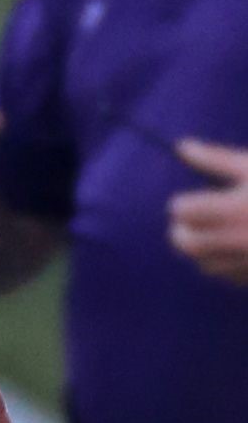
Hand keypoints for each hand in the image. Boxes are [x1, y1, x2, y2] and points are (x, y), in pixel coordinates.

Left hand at [168, 138, 247, 285]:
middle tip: (183, 226)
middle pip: (188, 244)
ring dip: (200, 251)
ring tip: (208, 236)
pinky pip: (230, 276)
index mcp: (236, 207)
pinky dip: (224, 264)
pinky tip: (233, 250)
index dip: (182, 207)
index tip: (183, 204)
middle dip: (181, 234)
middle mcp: (241, 238)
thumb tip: (181, 146)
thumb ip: (215, 159)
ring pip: (206, 264)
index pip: (186, 212)